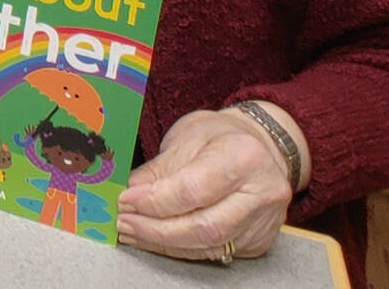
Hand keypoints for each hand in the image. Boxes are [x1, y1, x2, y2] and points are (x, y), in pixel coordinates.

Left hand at [117, 105, 304, 263]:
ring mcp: (264, 220)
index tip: (124, 201)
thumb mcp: (186, 137)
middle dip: (156, 230)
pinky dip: (181, 248)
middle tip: (124, 223)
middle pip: (204, 226)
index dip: (154, 201)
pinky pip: (215, 252)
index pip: (192, 190)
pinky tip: (158, 240)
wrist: (260, 145)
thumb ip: (158, 169)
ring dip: (164, 243)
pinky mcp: (259, 240)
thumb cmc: (221, 136)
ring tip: (134, 232)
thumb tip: (129, 193)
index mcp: (244, 156)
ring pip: (209, 246)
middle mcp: (262, 192)